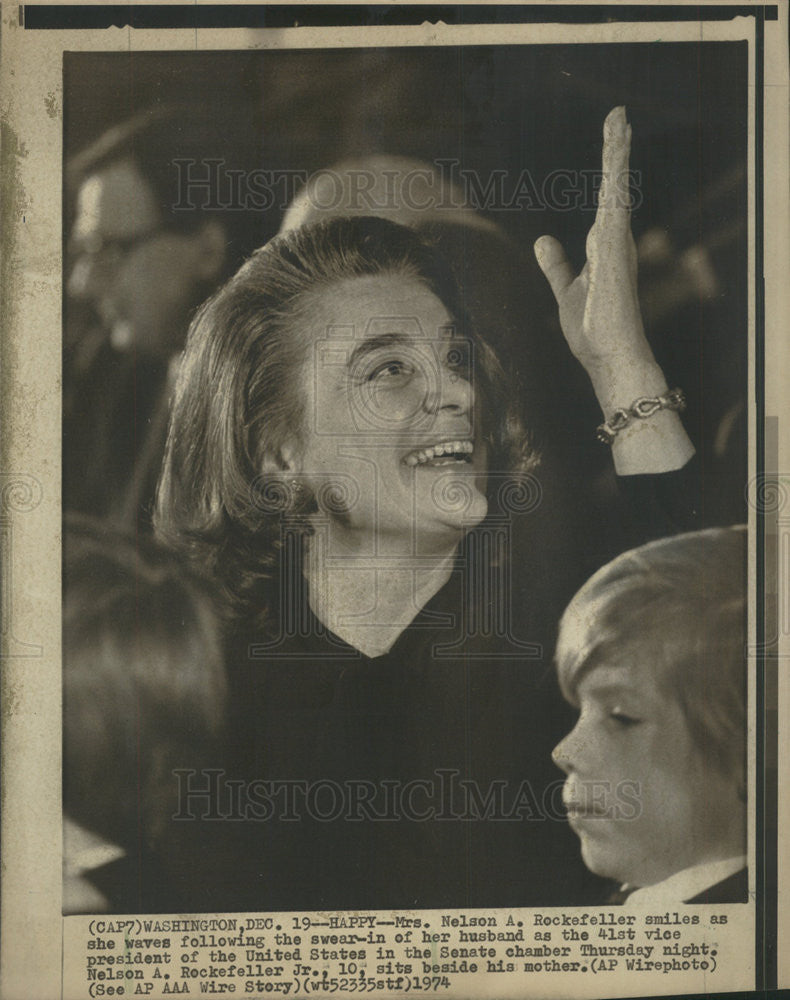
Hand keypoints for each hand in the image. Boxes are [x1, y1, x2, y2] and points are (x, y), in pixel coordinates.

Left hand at [533, 107, 693, 473]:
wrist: (608, 358)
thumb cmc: (593, 332)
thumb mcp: (566, 291)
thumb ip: (557, 266)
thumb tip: (543, 240)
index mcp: (605, 248)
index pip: (605, 201)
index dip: (606, 172)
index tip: (610, 141)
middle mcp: (615, 241)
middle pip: (614, 187)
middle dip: (615, 151)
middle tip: (617, 115)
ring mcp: (617, 244)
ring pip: (617, 189)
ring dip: (616, 153)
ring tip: (617, 119)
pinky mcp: (615, 252)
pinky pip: (616, 207)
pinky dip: (615, 180)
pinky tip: (615, 155)